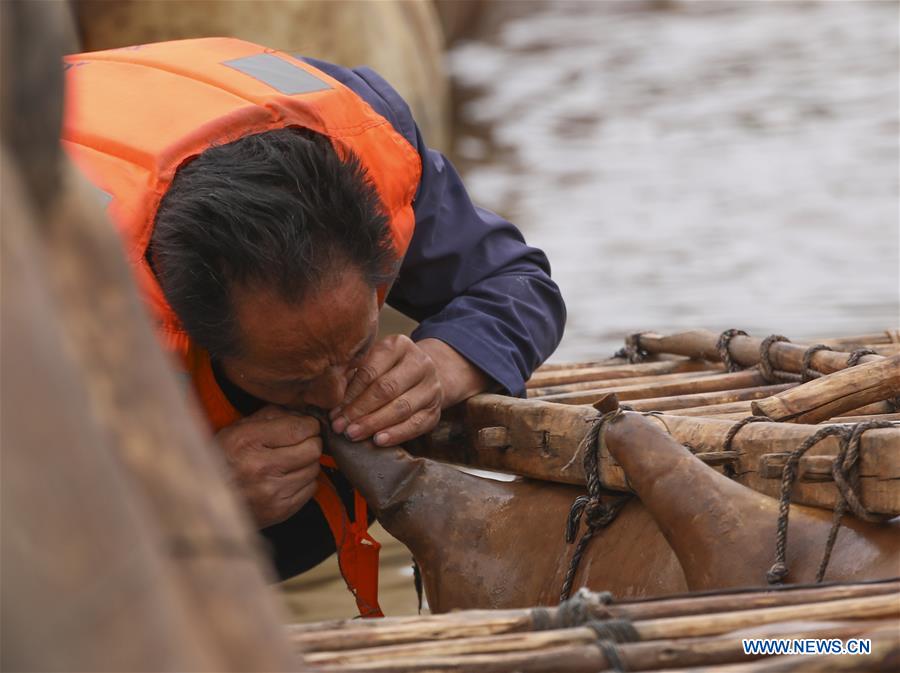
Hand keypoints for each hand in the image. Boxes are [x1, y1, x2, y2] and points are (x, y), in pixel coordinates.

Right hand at [216, 405, 321, 527]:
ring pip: (314, 469)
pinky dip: (304, 481)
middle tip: (302, 442)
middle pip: (312, 449)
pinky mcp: (279, 510)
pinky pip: (310, 489)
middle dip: (311, 442)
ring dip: (307, 463)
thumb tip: (303, 414)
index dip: (310, 425)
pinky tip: (288, 478)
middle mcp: (259, 467)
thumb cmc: (223, 459)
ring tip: (291, 461)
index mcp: (247, 442)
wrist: (207, 500)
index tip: (306, 426)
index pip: (298, 428)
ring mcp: (271, 492)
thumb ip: (271, 415)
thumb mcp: (237, 429)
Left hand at [330, 336, 488, 445]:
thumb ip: (353, 375)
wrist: (425, 378)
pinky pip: (416, 425)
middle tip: (340, 426)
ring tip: (353, 434)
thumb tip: (328, 397)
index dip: (350, 393)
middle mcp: (420, 363)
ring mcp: (431, 387)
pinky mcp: (436, 410)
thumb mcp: (373, 362)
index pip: (371, 370)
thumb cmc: (388, 370)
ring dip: (374, 423)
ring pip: (401, 408)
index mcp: (399, 345)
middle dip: (360, 410)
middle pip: (387, 389)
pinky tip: (378, 440)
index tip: (333, 411)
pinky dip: (396, 434)